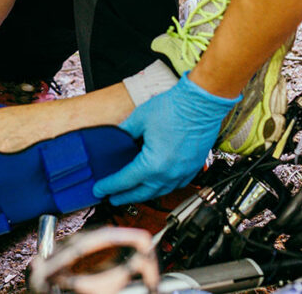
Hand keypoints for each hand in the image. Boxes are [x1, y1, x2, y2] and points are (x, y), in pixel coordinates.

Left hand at [92, 73, 239, 204]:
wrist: (201, 103)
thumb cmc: (174, 108)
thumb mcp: (139, 119)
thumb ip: (125, 132)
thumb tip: (117, 139)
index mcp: (153, 164)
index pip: (125, 180)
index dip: (109, 186)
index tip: (100, 189)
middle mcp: (169, 173)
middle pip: (142, 193)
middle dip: (125, 196)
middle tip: (113, 198)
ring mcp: (183, 172)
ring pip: (160, 192)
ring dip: (144, 194)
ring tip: (133, 194)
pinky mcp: (193, 167)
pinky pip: (176, 185)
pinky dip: (163, 188)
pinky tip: (158, 184)